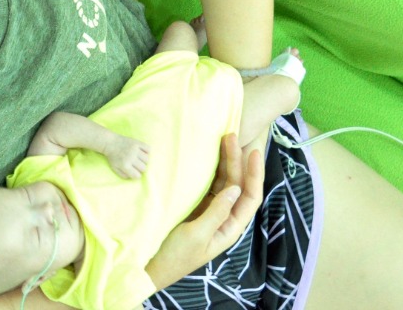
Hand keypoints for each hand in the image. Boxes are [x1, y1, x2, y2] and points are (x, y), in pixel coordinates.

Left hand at [103, 134, 149, 178]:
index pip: (137, 175)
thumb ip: (123, 175)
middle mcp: (131, 158)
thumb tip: (134, 177)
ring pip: (147, 159)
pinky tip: (143, 153)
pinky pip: (148, 149)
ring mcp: (134, 149)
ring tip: (140, 159)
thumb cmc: (113, 157)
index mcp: (125, 165)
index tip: (135, 172)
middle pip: (144, 168)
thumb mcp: (115, 168)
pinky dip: (148, 152)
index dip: (137, 175)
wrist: (110, 142)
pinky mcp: (137, 143)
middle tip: (138, 165)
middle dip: (141, 168)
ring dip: (145, 161)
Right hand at [144, 133, 263, 289]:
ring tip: (222, 139)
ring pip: (222, 182)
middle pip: (237, 184)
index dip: (254, 174)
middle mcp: (222, 217)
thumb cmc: (174, 256)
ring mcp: (207, 211)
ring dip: (223, 162)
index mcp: (230, 227)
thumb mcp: (197, 234)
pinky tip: (206, 156)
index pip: (251, 197)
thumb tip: (236, 189)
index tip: (251, 151)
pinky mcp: (192, 207)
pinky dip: (208, 169)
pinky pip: (205, 184)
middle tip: (231, 135)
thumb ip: (217, 212)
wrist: (148, 267)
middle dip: (236, 160)